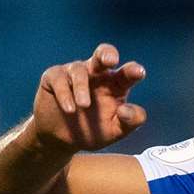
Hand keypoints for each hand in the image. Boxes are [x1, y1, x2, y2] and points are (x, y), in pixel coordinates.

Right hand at [32, 43, 147, 151]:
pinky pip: (59, 79)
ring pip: (79, 71)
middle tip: (110, 61)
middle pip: (103, 55)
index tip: (139, 73)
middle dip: (107, 54)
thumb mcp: (115, 131)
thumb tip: (127, 110)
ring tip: (84, 106)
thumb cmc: (93, 131)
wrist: (62, 139)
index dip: (133, 70)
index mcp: (115, 84)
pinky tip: (69, 109)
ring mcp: (74, 73)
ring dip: (82, 88)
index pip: (127, 73)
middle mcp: (96, 74)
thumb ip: (129, 122)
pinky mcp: (54, 77)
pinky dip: (64, 93)